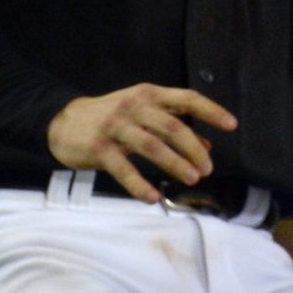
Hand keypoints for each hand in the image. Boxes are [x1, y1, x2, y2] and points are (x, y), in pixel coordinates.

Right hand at [47, 84, 236, 202]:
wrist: (61, 121)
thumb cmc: (111, 116)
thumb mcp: (143, 113)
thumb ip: (173, 126)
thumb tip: (207, 146)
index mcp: (150, 95)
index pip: (187, 98)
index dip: (211, 111)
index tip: (232, 125)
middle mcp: (134, 106)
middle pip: (173, 127)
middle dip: (194, 149)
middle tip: (207, 168)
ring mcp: (115, 126)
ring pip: (152, 146)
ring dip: (175, 164)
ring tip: (192, 179)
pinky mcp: (99, 148)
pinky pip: (123, 169)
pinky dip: (139, 185)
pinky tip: (153, 198)